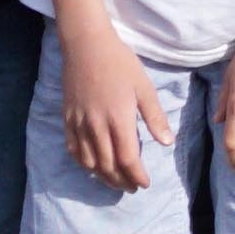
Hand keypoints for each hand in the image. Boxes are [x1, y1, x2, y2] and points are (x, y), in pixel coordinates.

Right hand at [58, 24, 169, 188]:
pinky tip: (93, 166)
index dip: (136, 176)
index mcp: (118, 119)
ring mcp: (79, 124)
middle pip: (108, 166)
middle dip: (121, 181)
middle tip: (132, 188)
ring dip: (103, 177)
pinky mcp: (67, 119)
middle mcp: (96, 126)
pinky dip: (83, 163)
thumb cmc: (120, 63)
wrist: (86, 45)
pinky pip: (73, 150)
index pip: (128, 159)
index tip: (144, 184)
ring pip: (89, 162)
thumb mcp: (144, 87)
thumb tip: (167, 143)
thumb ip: (154, 117)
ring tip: (115, 181)